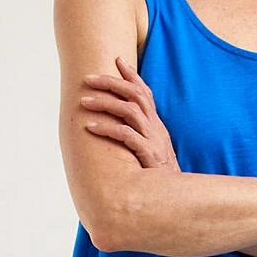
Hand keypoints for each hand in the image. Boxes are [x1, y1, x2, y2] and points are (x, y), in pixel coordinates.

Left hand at [79, 56, 179, 170]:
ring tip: (83, 101)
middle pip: (135, 95)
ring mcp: (153, 139)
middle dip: (111, 83)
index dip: (132, 75)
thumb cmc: (159, 176)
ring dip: (104, 103)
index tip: (117, 60)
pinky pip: (126, 135)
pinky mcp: (148, 154)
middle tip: (88, 78)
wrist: (173, 196)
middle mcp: (156, 128)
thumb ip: (140, 137)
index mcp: (157, 125)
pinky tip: (91, 127)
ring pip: (129, 111)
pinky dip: (107, 128)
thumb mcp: (152, 151)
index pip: (146, 93)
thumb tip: (121, 128)